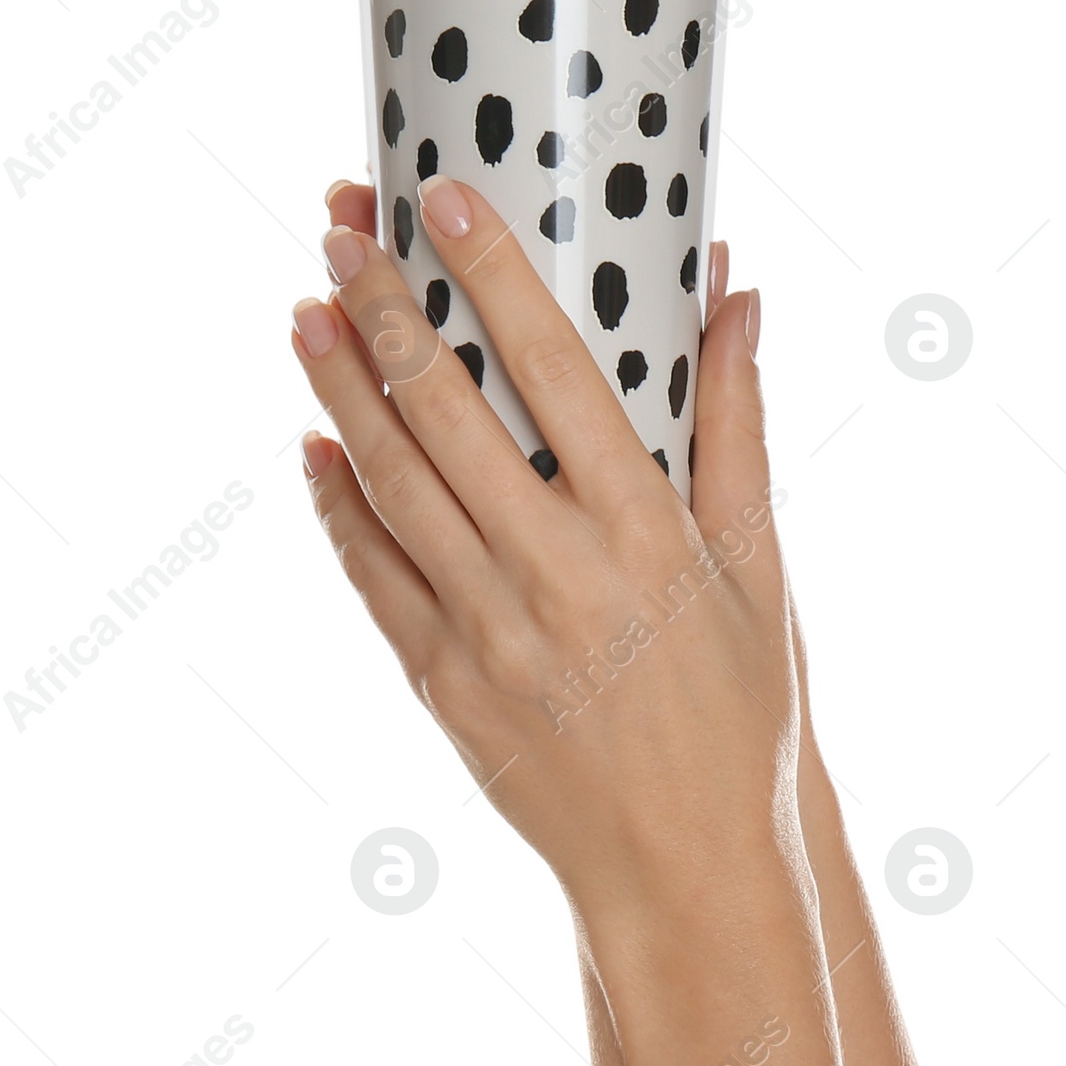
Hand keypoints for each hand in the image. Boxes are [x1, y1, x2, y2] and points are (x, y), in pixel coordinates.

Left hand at [292, 178, 796, 910]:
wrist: (683, 867)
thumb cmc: (740, 714)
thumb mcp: (761, 569)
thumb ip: (739, 427)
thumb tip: (737, 296)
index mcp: (649, 533)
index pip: (558, 370)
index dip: (494, 273)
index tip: (445, 198)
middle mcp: (559, 573)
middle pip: (449, 412)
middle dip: (384, 308)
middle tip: (339, 231)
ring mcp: (489, 632)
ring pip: (391, 482)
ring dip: (338, 390)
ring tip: (304, 313)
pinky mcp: (440, 683)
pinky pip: (369, 574)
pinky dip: (335, 503)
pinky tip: (314, 444)